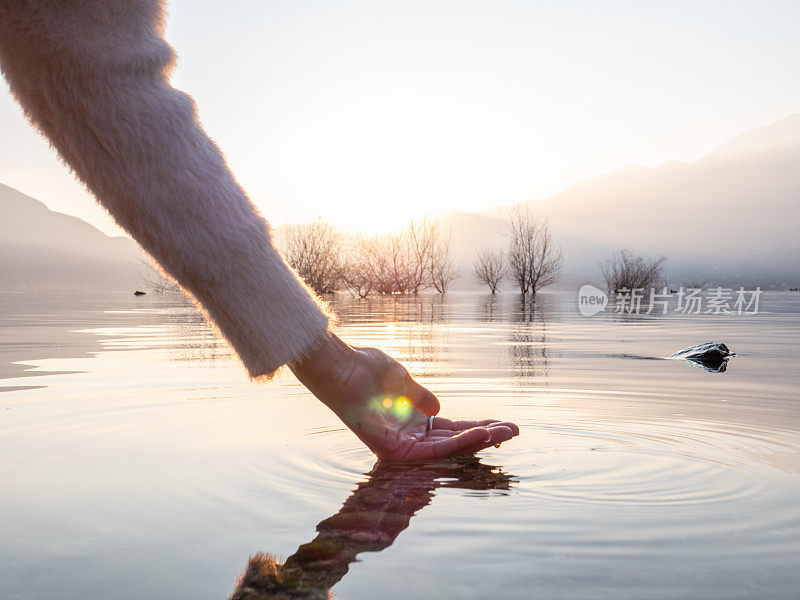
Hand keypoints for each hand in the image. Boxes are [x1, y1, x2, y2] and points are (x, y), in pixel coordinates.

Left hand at [290, 332, 518, 460]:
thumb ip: (420, 396)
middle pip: (454, 443)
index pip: (451, 430)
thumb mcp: (401, 381)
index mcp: (412, 422)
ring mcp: (399, 445)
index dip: (477, 427)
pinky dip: (455, 445)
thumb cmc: (364, 369)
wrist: (340, 367)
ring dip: (476, 441)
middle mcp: (408, 437)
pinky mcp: (390, 449)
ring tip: (502, 433)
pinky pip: (428, 452)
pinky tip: (479, 434)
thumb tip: (439, 408)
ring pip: (446, 450)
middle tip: (514, 432)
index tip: (504, 425)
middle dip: (485, 437)